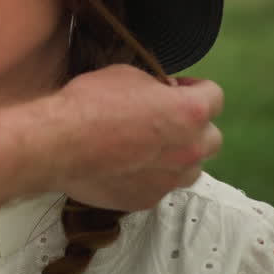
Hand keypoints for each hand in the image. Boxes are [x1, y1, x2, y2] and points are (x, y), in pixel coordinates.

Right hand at [53, 65, 223, 210]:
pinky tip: (124, 165)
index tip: (174, 89)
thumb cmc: (90, 102)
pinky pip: (161, 185)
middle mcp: (190, 148)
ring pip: (192, 167)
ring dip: (178, 156)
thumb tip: (158, 95)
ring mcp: (171, 179)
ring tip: (148, 148)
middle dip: (194, 127)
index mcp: (190, 112)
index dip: (195, 88)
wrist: (58, 144)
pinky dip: (150, 175)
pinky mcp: (148, 199)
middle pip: (212, 138)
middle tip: (164, 120)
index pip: (215, 96)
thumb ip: (153, 87)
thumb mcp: (124, 75)